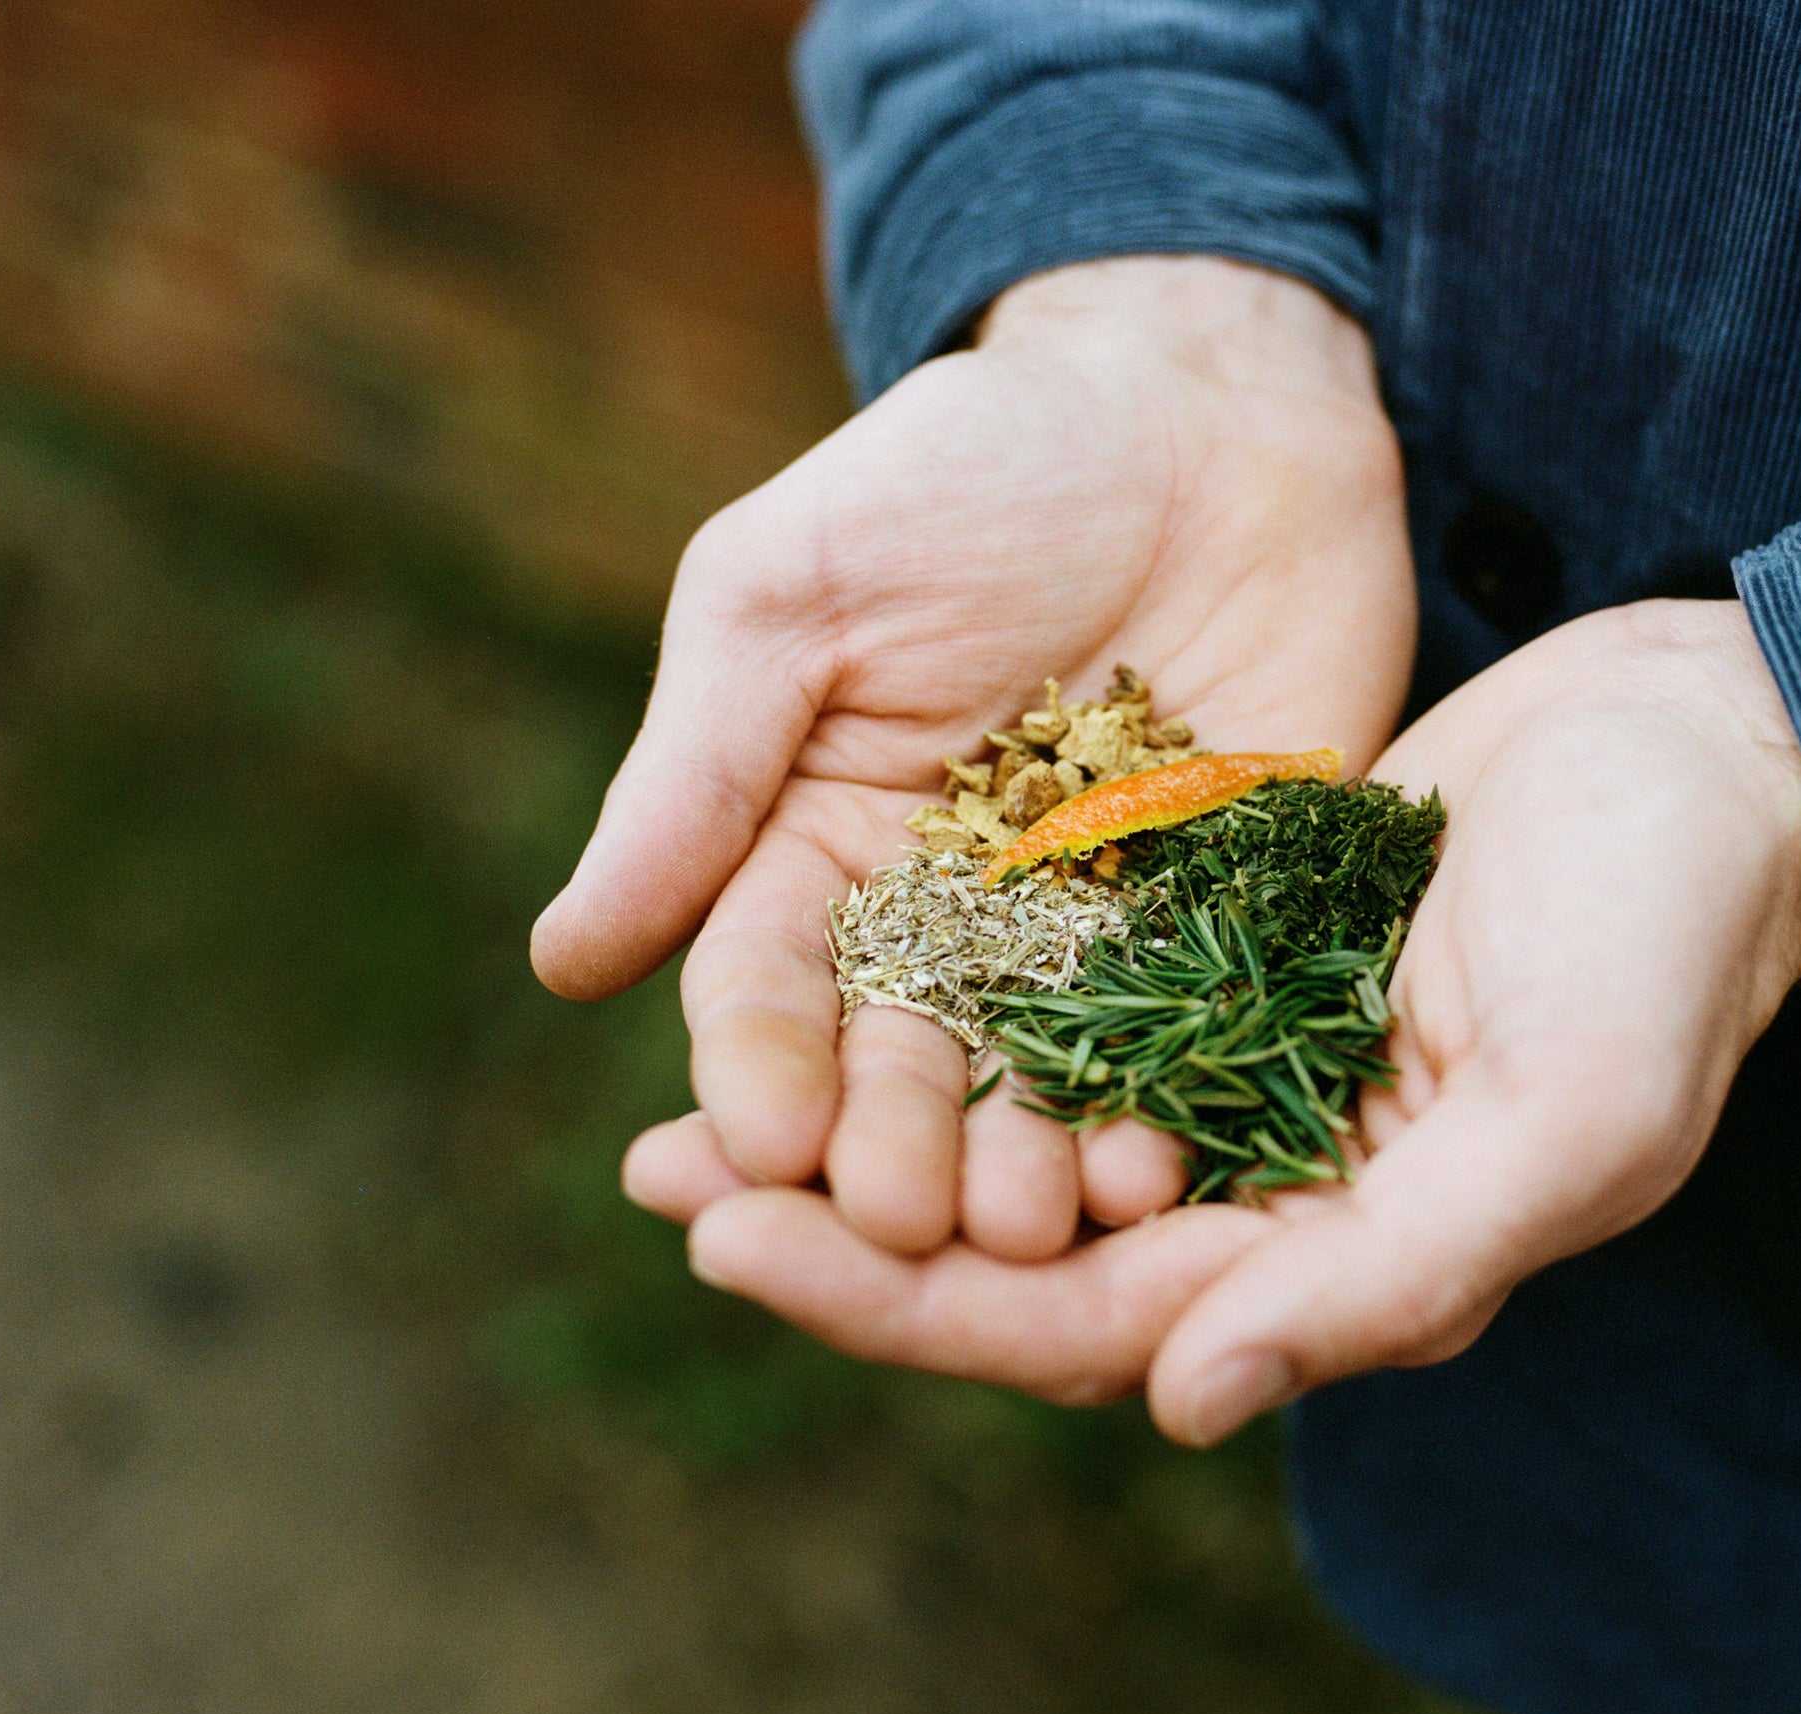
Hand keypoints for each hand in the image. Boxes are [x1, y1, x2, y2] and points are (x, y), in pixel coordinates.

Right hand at [533, 256, 1413, 1260]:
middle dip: (894, 1150)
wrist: (1201, 404)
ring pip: (1046, 1084)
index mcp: (819, 851)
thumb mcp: (797, 593)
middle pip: (904, 1069)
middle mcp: (952, 922)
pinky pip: (1200, 1037)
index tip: (761, 1143)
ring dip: (1029, 1162)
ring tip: (1034, 1224)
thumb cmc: (973, 469)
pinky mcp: (1236, 924)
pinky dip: (1179, 1103)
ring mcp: (1098, 934)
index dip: (759, 1071)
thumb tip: (564, 964)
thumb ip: (699, 772)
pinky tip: (1168, 1158)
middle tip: (903, 1217)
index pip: (768, 992)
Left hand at [636, 599, 1800, 1439]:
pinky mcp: (1228, 973)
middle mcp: (1275, 1198)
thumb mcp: (1567, 1112)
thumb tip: (1180, 1402)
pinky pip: (1056, 1034)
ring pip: (1017, 1155)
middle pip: (1018, 1261)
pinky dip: (945, 1032)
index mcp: (1344, 1263)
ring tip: (685, 1113)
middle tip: (655, 1179)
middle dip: (842, 1239)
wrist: (1711, 747)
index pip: (1087, 1332)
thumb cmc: (1668, 930)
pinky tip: (834, 994)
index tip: (733, 1237)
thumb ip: (1394, 1272)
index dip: (907, 1304)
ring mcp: (1243, 1085)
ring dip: (865, 1142)